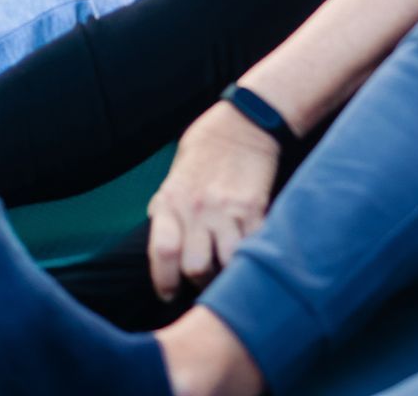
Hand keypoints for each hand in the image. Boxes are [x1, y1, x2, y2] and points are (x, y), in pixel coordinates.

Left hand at [146, 101, 280, 300]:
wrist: (242, 124)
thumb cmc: (204, 152)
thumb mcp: (173, 178)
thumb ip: (166, 211)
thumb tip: (163, 247)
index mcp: (171, 201)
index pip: (162, 253)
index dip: (164, 281)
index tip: (168, 293)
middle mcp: (196, 208)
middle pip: (195, 267)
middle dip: (200, 282)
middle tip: (205, 278)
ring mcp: (227, 210)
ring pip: (226, 263)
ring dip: (227, 273)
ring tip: (227, 269)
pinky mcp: (255, 208)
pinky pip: (253, 246)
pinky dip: (251, 256)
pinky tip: (249, 253)